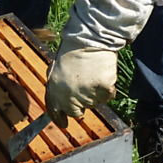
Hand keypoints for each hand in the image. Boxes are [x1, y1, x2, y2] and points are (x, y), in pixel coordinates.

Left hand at [44, 0, 153, 125]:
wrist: (89, 38)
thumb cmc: (71, 49)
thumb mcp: (55, 69)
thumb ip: (56, 86)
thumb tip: (59, 101)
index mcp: (54, 90)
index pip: (55, 112)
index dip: (60, 119)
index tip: (64, 123)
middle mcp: (70, 96)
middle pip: (77, 112)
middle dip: (80, 105)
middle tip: (84, 90)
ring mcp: (88, 94)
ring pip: (93, 104)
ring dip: (94, 94)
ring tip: (92, 74)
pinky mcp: (104, 90)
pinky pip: (107, 96)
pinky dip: (107, 88)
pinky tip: (102, 74)